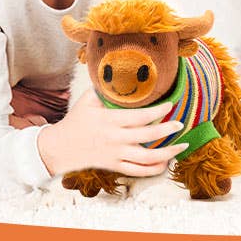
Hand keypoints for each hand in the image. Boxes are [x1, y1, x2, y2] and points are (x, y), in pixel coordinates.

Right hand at [37, 89, 187, 177]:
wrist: (58, 149)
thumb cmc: (76, 121)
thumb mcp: (87, 101)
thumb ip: (104, 88)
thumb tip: (119, 69)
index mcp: (109, 121)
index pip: (138, 116)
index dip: (157, 111)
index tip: (170, 104)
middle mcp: (114, 139)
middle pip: (146, 137)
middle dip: (167, 130)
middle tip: (181, 124)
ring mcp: (115, 155)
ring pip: (146, 158)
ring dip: (167, 153)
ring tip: (182, 145)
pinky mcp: (114, 166)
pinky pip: (137, 171)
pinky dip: (153, 169)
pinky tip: (166, 162)